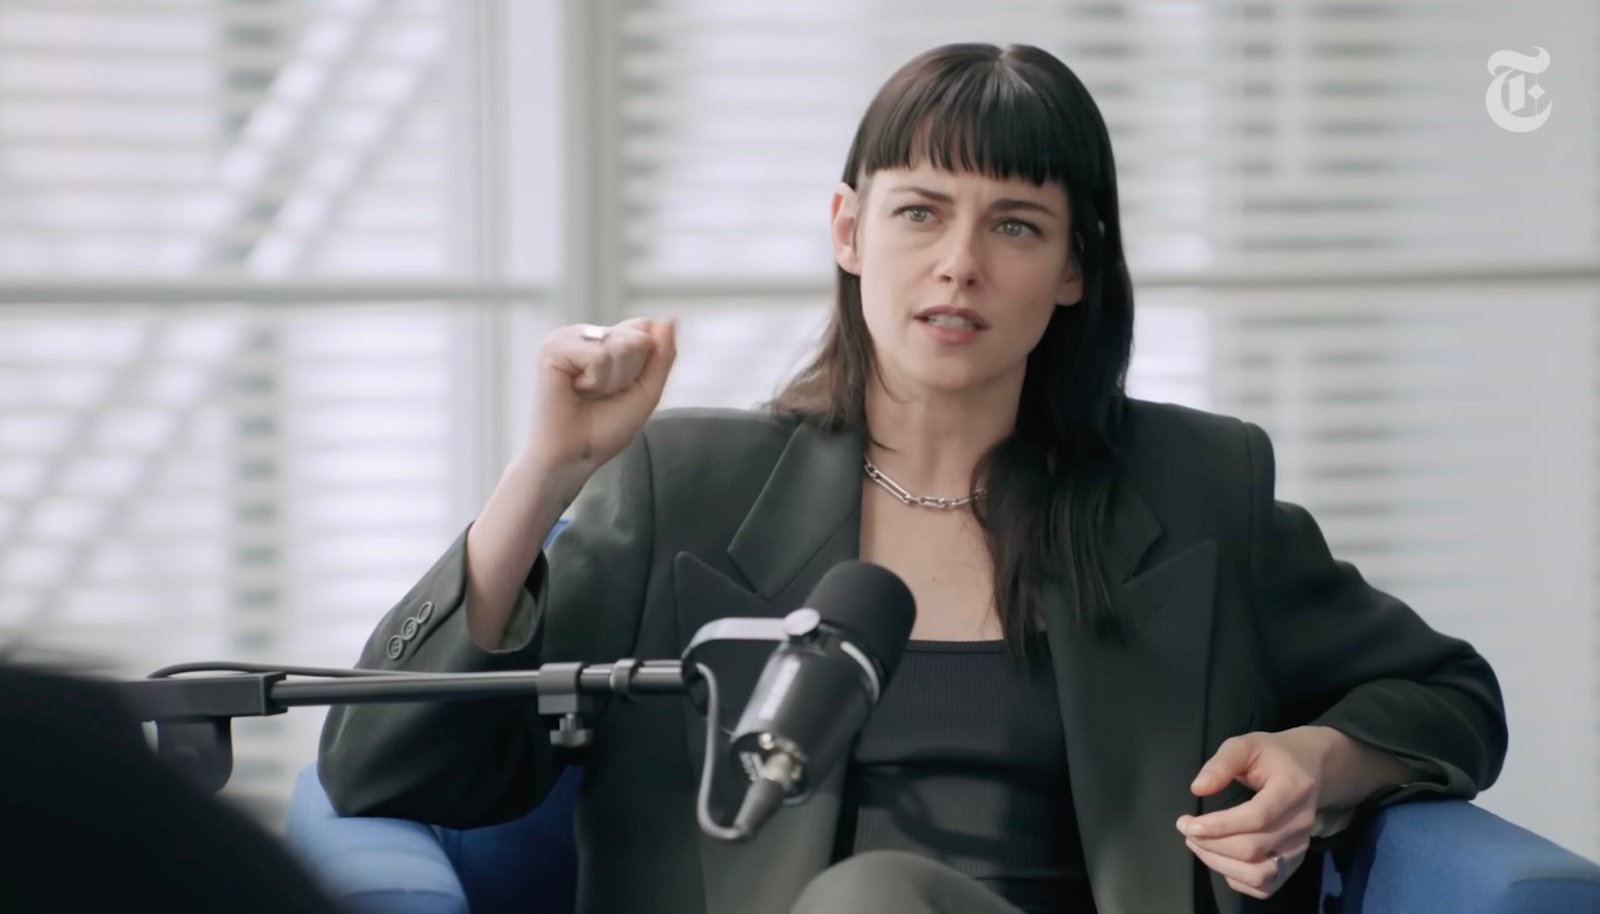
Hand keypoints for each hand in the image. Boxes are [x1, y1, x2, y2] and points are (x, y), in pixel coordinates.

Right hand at [524, 317, 676, 474]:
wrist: (572, 457)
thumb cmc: (604, 428)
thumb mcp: (647, 391)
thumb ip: (662, 356)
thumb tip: (669, 318)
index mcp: (604, 339)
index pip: (647, 332)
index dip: (642, 369)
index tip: (618, 391)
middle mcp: (585, 333)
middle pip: (638, 338)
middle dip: (629, 376)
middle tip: (600, 396)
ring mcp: (567, 336)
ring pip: (621, 345)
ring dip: (613, 381)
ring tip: (587, 394)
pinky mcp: (552, 348)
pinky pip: (600, 356)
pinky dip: (596, 381)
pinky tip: (574, 390)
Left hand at [1176, 728, 1331, 899]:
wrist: (1313, 770)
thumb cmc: (1274, 756)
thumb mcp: (1247, 744)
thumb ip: (1222, 764)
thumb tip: (1198, 789)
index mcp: (1293, 789)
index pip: (1257, 817)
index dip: (1220, 825)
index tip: (1189, 823)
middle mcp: (1301, 824)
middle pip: (1253, 848)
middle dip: (1211, 844)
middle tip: (1185, 828)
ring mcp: (1300, 848)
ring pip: (1259, 875)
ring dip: (1220, 864)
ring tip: (1197, 844)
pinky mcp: (1294, 863)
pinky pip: (1264, 886)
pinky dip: (1236, 879)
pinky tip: (1218, 858)